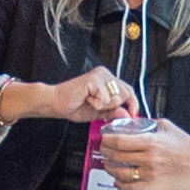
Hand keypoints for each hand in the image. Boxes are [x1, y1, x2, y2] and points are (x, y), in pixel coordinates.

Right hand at [10, 69, 133, 132]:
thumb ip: (114, 112)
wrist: (56, 103)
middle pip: (126, 93)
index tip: (133, 115)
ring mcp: (100, 75)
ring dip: (104, 106)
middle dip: (114, 106)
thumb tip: (128, 114)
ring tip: (90, 101)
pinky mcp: (94, 79)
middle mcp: (105, 74)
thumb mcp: (99, 113)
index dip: (133, 103)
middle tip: (97, 106)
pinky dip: (96, 104)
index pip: (129, 90)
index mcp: (107, 80)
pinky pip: (105, 99)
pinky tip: (86, 99)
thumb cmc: (74, 106)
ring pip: (117, 97)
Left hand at [95, 119, 189, 185]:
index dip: (107, 141)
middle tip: (104, 151)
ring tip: (109, 165)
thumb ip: (147, 123)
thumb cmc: (186, 145)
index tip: (104, 139)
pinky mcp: (154, 187)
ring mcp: (151, 175)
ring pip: (121, 174)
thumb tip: (130, 121)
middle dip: (106, 154)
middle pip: (117, 157)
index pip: (119, 142)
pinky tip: (119, 180)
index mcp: (151, 143)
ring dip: (110, 169)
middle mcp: (150, 160)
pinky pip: (130, 188)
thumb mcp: (166, 126)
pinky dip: (120, 184)